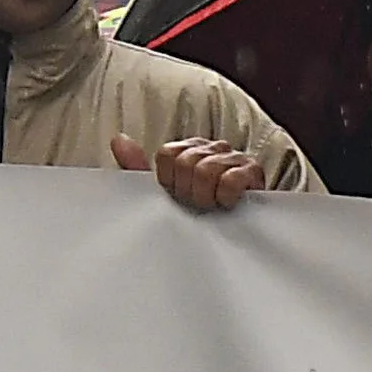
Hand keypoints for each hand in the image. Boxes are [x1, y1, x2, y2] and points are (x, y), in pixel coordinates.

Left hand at [118, 133, 264, 212]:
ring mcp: (234, 157)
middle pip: (185, 161)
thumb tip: (118, 139)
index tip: (178, 196)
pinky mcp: (253, 171)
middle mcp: (212, 147)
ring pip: (205, 170)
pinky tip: (227, 203)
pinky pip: (230, 180)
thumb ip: (138, 167)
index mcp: (190, 149)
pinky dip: (224, 196)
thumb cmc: (199, 210)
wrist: (237, 232)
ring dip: (205, 196)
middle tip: (196, 204)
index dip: (169, 181)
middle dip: (187, 191)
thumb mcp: (165, 191)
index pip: (168, 154)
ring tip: (212, 206)